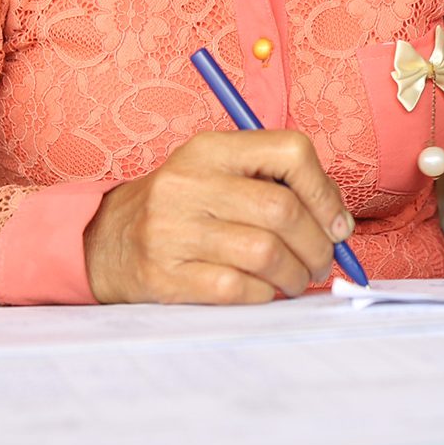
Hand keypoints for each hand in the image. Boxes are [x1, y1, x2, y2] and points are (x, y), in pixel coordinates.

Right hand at [83, 131, 354, 304]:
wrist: (105, 240)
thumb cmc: (183, 207)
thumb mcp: (218, 173)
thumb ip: (275, 183)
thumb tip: (338, 222)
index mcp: (211, 149)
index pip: (290, 152)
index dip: (325, 191)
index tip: (336, 222)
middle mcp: (189, 183)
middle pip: (282, 211)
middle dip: (318, 244)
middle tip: (323, 261)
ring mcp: (172, 230)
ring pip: (265, 254)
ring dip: (296, 275)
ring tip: (298, 280)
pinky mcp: (164, 275)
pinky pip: (237, 289)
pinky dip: (265, 295)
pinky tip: (265, 292)